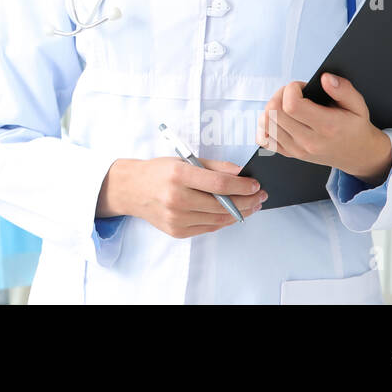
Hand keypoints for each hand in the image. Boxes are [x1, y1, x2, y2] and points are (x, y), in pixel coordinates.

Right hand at [98, 157, 267, 238]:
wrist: (131, 189)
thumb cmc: (158, 172)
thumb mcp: (184, 160)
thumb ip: (214, 166)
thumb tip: (241, 173)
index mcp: (178, 175)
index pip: (218, 183)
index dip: (242, 185)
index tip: (255, 185)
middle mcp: (176, 198)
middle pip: (222, 204)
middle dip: (247, 201)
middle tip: (260, 196)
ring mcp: (176, 218)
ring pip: (218, 218)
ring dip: (240, 213)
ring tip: (252, 206)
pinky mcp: (177, 231)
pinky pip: (208, 227)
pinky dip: (224, 221)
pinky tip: (234, 214)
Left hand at [257, 73, 391, 184]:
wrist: (358, 154)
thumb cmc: (355, 127)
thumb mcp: (358, 105)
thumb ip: (343, 89)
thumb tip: (325, 78)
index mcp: (327, 127)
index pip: (292, 105)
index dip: (291, 89)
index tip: (302, 87)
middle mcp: (309, 141)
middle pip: (274, 112)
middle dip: (280, 95)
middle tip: (293, 93)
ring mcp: (297, 150)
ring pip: (266, 124)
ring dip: (271, 108)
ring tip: (287, 105)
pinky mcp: (289, 154)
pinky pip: (264, 139)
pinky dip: (267, 125)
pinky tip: (280, 119)